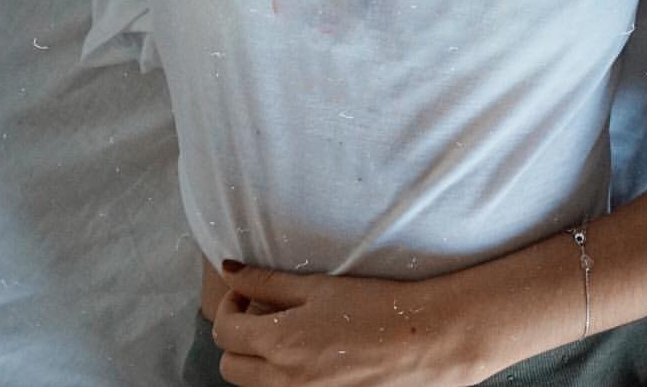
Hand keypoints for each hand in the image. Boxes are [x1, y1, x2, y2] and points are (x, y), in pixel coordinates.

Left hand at [210, 262, 475, 386]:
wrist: (423, 342)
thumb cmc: (374, 307)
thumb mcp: (318, 287)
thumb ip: (267, 282)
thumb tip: (229, 271)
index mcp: (281, 345)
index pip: (224, 332)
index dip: (229, 305)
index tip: (245, 292)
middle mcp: (284, 382)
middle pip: (229, 367)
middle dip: (236, 336)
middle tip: (261, 312)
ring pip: (252, 386)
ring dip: (256, 359)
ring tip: (286, 333)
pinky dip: (280, 376)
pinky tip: (307, 354)